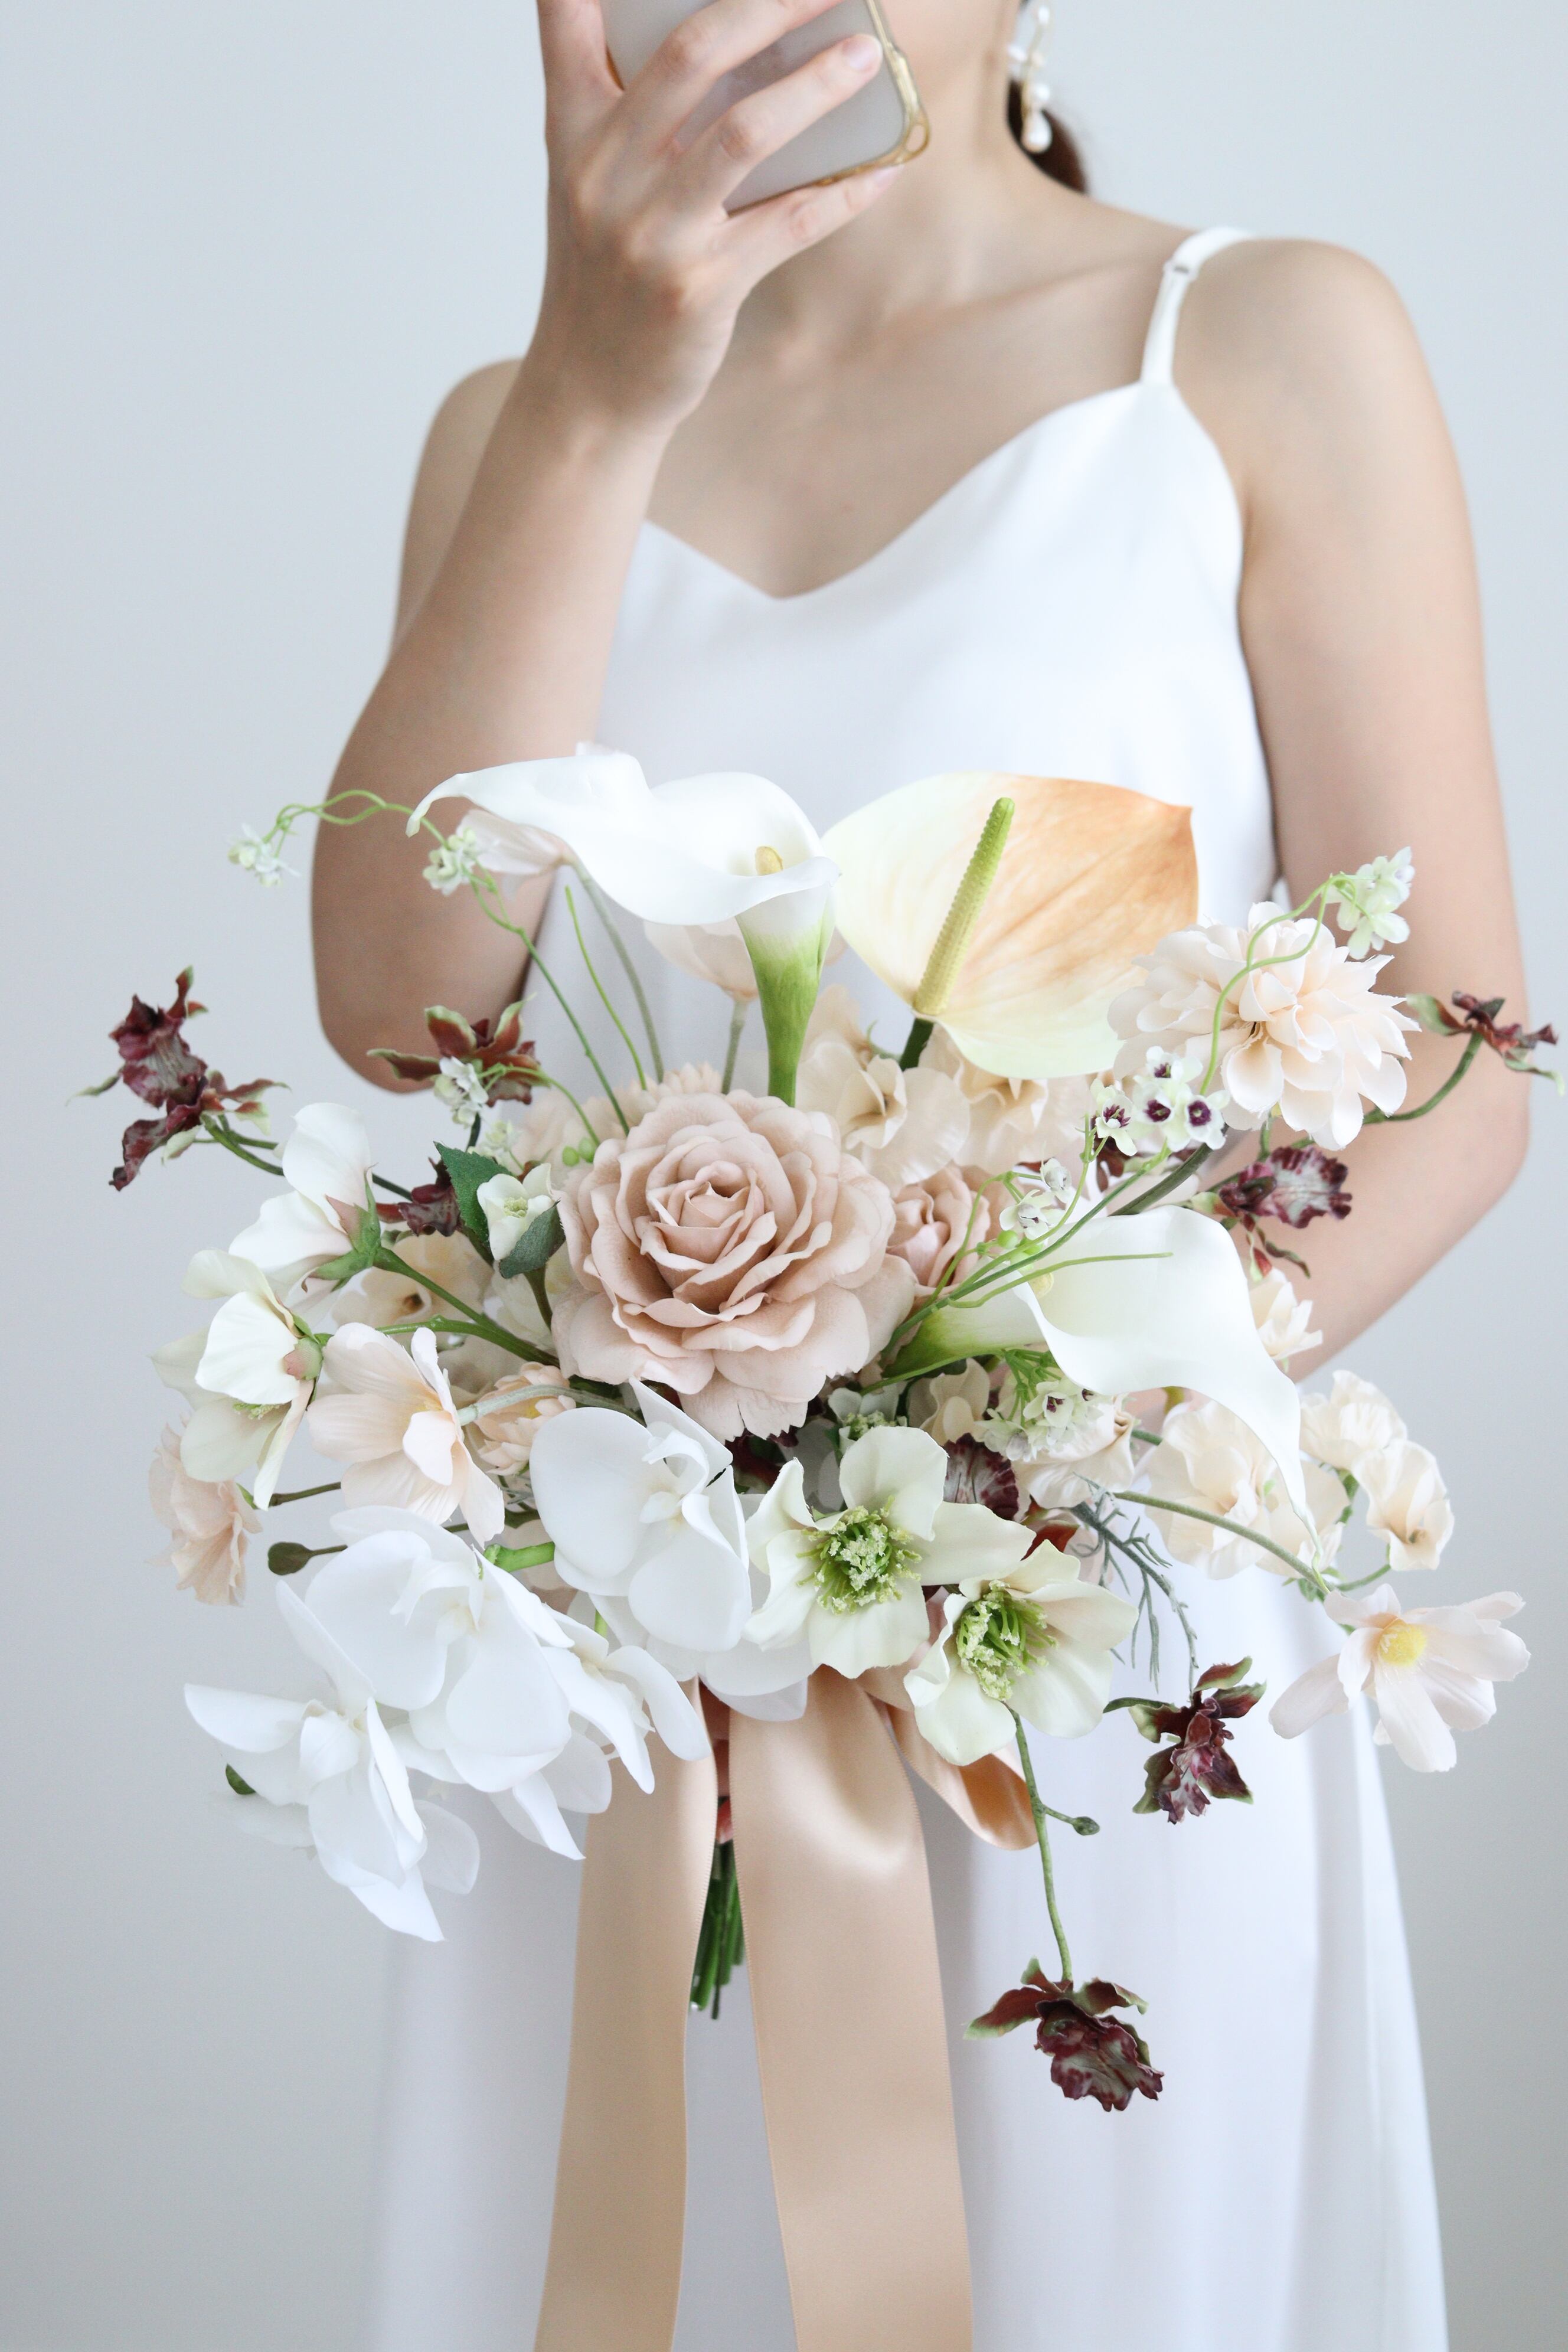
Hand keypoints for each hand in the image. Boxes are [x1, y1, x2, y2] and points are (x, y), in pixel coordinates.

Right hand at [524, 0, 898, 436]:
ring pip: (745, 133)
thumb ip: (625, 109)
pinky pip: (788, 224)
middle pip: (692, 52)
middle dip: (771, 4)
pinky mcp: (697, 288)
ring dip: (816, 89)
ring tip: (866, 58)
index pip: (566, 15)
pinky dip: (843, 194)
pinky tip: (884, 170)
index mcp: (572, 131)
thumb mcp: (589, 183)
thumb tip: (729, 43)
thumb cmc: (604, 277)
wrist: (588, 391)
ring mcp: (650, 233)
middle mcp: (603, 172)